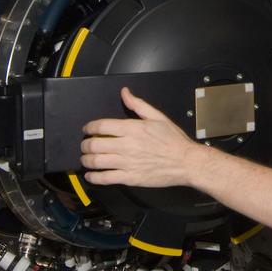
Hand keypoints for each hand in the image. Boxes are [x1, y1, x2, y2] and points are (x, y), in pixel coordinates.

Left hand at [80, 87, 206, 187]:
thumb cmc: (174, 140)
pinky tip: (91, 175)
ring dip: (86, 160)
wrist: (186, 162)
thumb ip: (138, 104)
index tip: (87, 130)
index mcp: (133, 128)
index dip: (90, 127)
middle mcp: (128, 145)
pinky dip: (94, 177)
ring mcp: (128, 163)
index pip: (102, 126)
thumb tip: (125, 92)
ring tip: (85, 159)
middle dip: (85, 145)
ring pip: (97, 162)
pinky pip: (106, 178)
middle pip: (95, 145)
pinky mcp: (130, 177)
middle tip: (85, 145)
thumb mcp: (158, 117)